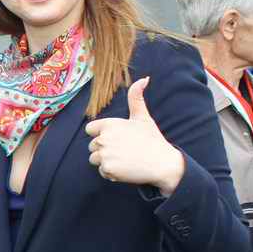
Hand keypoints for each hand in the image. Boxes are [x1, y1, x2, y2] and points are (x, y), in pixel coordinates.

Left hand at [85, 77, 184, 193]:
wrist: (163, 164)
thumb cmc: (152, 139)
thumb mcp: (143, 117)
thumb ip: (137, 97)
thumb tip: (144, 78)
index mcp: (109, 125)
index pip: (89, 130)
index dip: (100, 134)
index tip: (115, 138)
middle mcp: (104, 138)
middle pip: (92, 146)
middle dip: (105, 149)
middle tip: (124, 150)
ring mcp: (105, 154)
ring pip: (95, 159)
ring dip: (106, 161)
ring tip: (124, 159)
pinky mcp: (108, 169)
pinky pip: (102, 172)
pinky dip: (112, 173)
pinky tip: (126, 169)